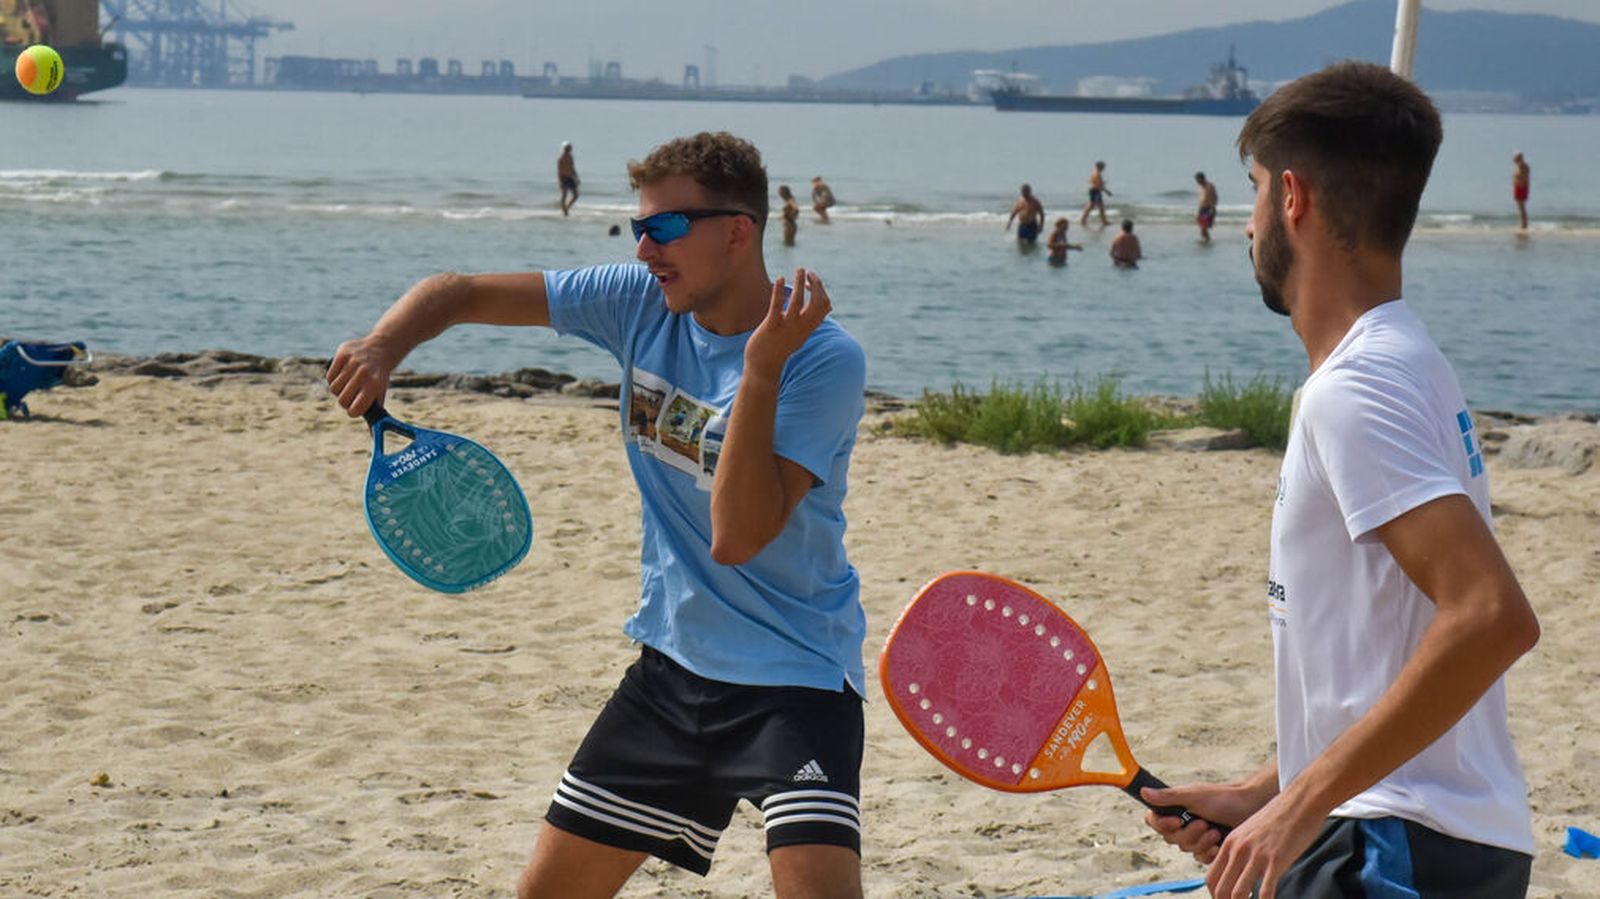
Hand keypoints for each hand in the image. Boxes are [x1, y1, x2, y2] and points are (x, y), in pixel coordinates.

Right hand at [326, 333, 401, 416]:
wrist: (381, 349)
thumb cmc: (379, 377)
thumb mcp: (380, 394)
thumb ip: (375, 414)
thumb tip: (371, 435)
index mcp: (374, 386)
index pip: (354, 410)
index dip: (353, 411)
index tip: (355, 408)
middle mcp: (364, 373)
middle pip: (342, 401)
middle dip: (345, 402)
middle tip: (350, 396)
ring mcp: (353, 362)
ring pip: (334, 389)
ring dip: (338, 390)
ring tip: (346, 385)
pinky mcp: (343, 353)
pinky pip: (329, 376)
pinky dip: (333, 379)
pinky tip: (341, 376)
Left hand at [745, 268, 830, 380]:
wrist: (763, 367)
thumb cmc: (781, 347)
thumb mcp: (801, 334)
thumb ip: (814, 320)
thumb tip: (829, 307)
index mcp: (808, 327)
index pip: (824, 305)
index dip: (820, 290)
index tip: (810, 283)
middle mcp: (801, 327)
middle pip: (817, 302)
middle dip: (816, 284)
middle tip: (807, 272)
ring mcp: (787, 327)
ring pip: (799, 301)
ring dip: (800, 282)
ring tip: (800, 269)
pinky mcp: (772, 327)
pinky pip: (777, 305)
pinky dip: (780, 290)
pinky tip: (781, 279)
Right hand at [1140, 781, 1266, 864]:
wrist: (1250, 808)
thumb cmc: (1223, 797)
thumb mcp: (1193, 795)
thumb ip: (1168, 797)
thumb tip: (1143, 791)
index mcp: (1175, 808)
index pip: (1154, 821)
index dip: (1162, 824)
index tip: (1178, 820)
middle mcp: (1183, 823)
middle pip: (1171, 838)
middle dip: (1188, 833)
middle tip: (1204, 823)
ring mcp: (1196, 837)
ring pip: (1186, 849)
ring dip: (1201, 842)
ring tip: (1215, 831)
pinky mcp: (1210, 849)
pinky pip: (1201, 858)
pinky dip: (1209, 852)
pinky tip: (1218, 844)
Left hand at [1199, 791, 1325, 898]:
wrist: (1300, 802)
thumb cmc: (1279, 818)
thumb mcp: (1250, 831)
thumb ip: (1241, 850)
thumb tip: (1238, 871)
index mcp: (1231, 843)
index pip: (1211, 878)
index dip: (1215, 896)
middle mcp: (1239, 850)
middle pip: (1221, 889)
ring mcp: (1256, 856)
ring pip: (1238, 894)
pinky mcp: (1276, 861)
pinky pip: (1265, 892)